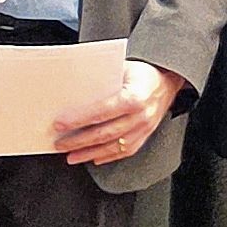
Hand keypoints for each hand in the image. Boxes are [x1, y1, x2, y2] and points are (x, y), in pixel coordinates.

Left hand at [52, 60, 185, 164]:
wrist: (167, 82)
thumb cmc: (142, 73)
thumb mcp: (122, 68)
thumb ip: (101, 79)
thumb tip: (74, 89)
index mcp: (134, 97)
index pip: (101, 111)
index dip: (78, 119)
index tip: (60, 124)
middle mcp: (140, 116)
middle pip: (104, 133)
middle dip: (78, 140)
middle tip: (60, 143)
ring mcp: (143, 129)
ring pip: (112, 146)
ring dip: (89, 153)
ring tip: (71, 156)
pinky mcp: (145, 137)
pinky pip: (124, 151)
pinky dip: (107, 156)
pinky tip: (93, 158)